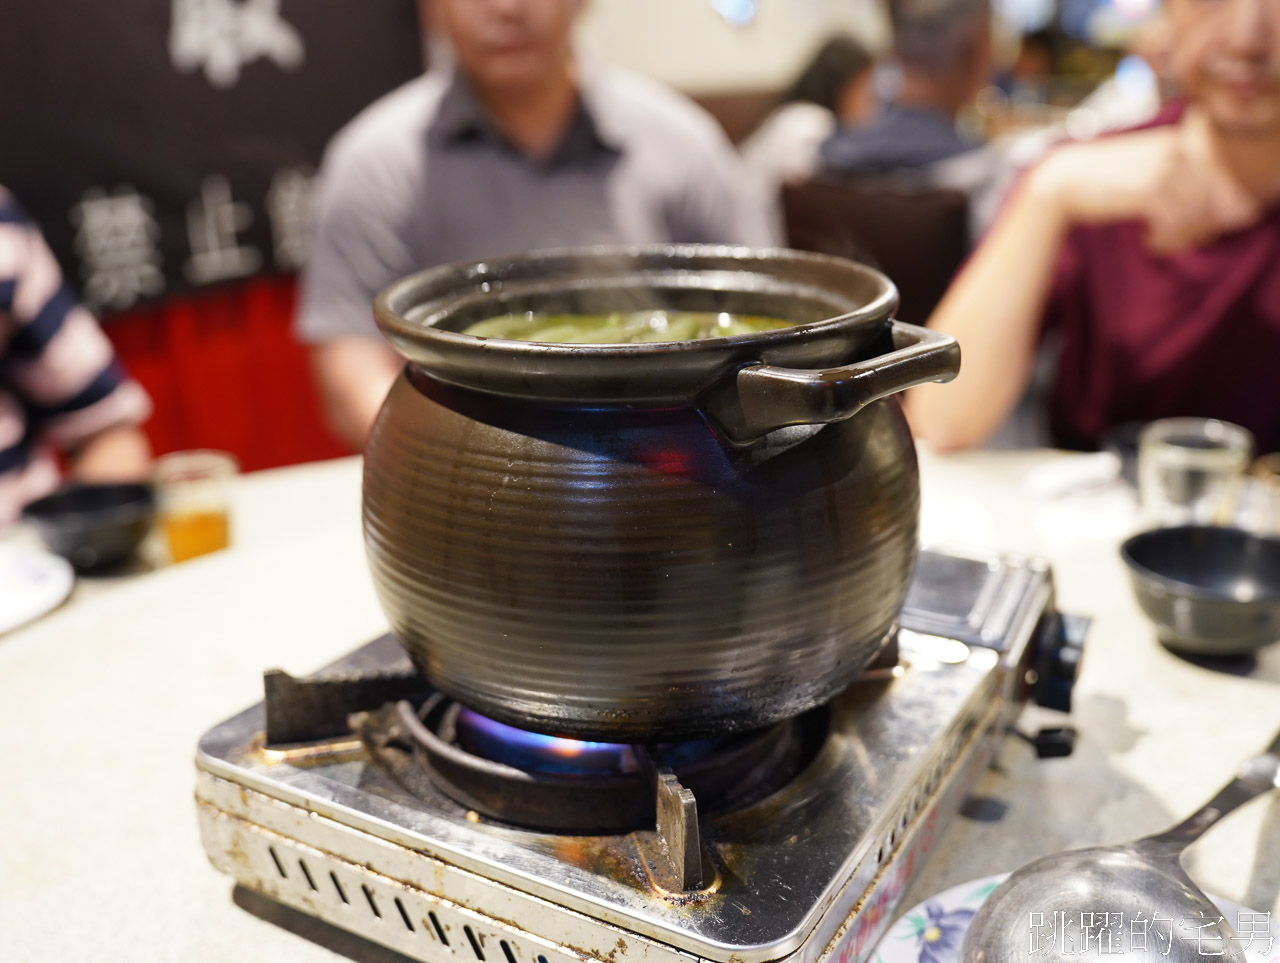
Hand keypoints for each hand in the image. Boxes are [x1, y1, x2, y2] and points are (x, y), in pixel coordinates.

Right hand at [1030, 109, 1259, 253]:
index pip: (1213, 180)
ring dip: (1179, 235)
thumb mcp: (1140, 165)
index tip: (1189, 227)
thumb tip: (1202, 207)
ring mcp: (1164, 169)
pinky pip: (1173, 222)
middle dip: (1195, 226)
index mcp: (1176, 141)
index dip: (1207, 209)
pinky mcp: (1149, 190)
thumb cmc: (1099, 178)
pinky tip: (1148, 241)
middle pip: (1207, 199)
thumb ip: (1171, 175)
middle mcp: (1175, 151)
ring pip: (1193, 213)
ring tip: (1159, 242)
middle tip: (1174, 240)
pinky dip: (1164, 238)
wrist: (1063, 180)